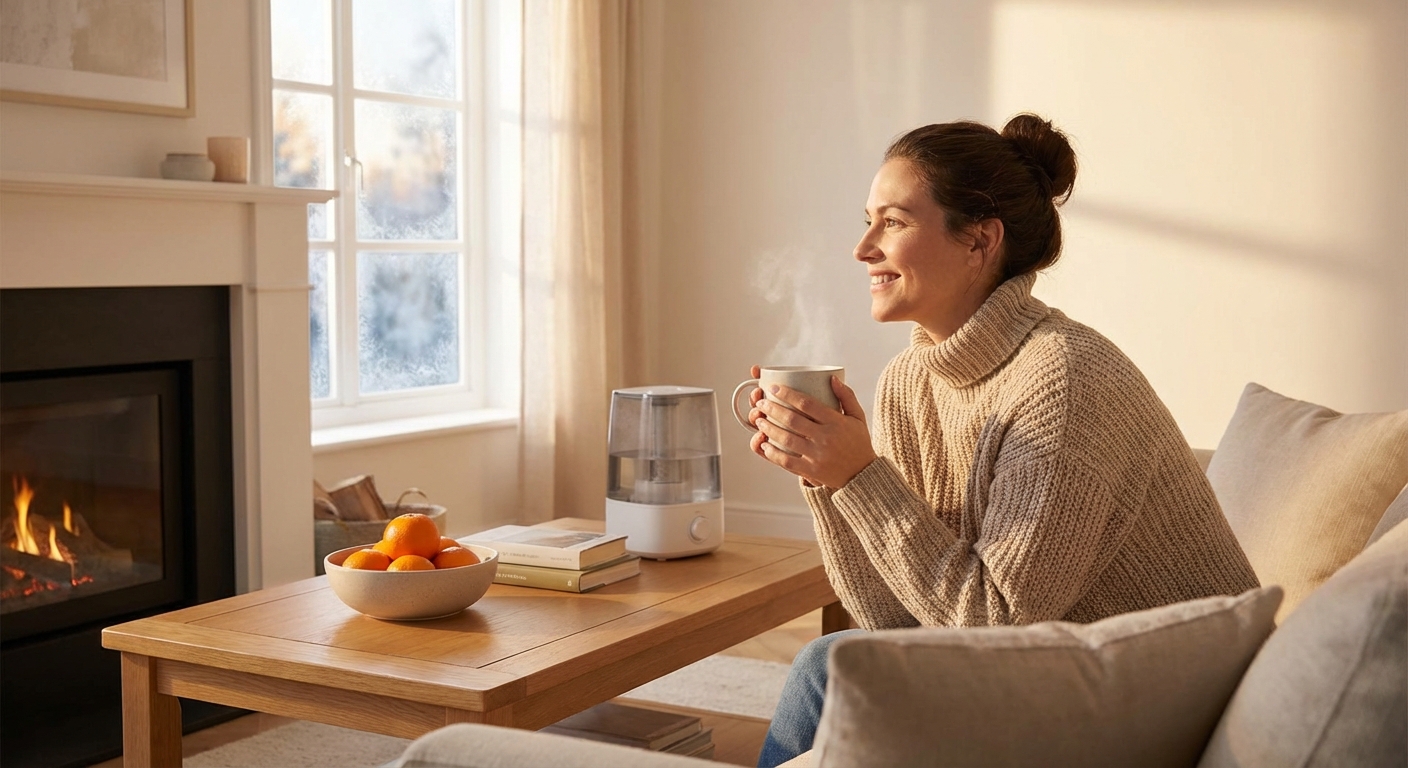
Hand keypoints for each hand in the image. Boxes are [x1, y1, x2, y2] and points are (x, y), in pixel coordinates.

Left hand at [748, 372, 875, 488]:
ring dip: (769, 428)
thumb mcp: (858, 417)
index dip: (787, 394)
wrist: (863, 474)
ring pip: (786, 439)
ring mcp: (818, 456)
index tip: (774, 388)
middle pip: (792, 420)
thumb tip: (832, 378)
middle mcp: (826, 438)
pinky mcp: (812, 471)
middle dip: (772, 409)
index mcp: (836, 422)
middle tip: (761, 403)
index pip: (807, 403)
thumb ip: (847, 396)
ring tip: (759, 420)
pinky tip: (764, 445)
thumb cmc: (858, 442)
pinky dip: (773, 453)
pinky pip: (787, 461)